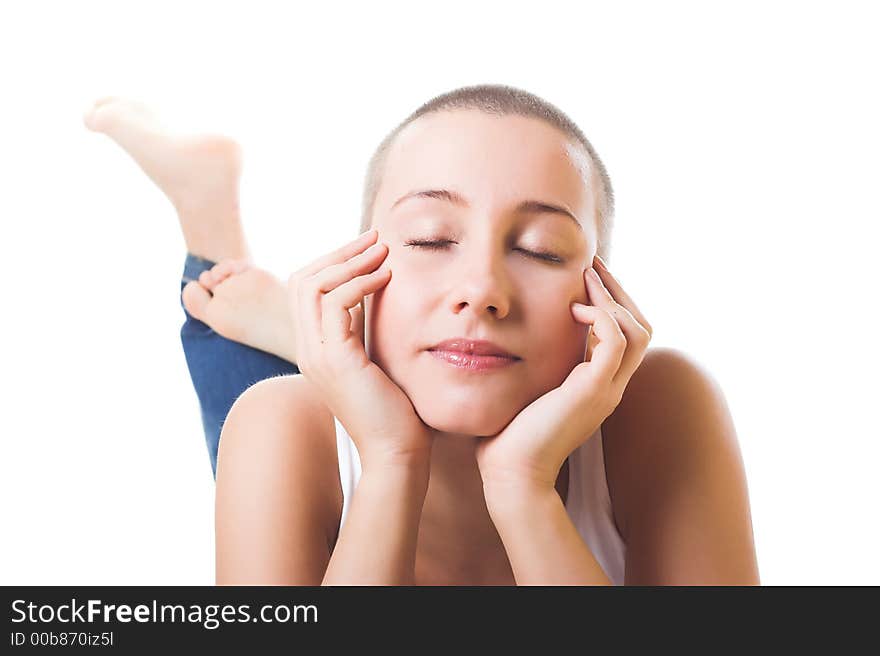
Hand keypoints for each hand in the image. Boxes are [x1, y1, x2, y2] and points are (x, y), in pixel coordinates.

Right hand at [288, 229, 433, 469]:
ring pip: (313, 286)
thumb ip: (365, 327)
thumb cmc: (396, 410)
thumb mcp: (376, 358)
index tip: (369, 249)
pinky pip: (337, 304)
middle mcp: (307, 351)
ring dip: (350, 261)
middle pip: (302, 280)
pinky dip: (361, 282)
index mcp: (314, 350)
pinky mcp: (335, 360)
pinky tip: (388, 277)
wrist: (397, 453)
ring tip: (383, 250)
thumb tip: (374, 291)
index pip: (305, 290)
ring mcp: (316, 356)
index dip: (334, 262)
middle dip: (339, 252)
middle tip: (375, 238)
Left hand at [476, 255, 652, 492]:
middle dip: (618, 291)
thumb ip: (533, 365)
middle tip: (592, 264)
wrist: (510, 473)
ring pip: (638, 330)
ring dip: (612, 297)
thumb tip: (513, 336)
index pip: (625, 335)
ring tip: (586, 277)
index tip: (586, 276)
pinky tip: (574, 309)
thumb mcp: (526, 390)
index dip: (611, 302)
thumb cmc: (507, 436)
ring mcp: (607, 390)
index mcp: (598, 386)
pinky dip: (600, 316)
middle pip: (641, 327)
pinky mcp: (594, 390)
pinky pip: (616, 340)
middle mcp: (610, 387)